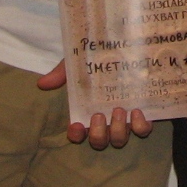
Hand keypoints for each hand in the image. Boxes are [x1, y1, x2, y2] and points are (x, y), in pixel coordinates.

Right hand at [37, 62, 153, 148]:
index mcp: (88, 110)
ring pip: (119, 140)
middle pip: (99, 142)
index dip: (76, 135)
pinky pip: (143, 130)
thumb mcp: (79, 63)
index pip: (78, 134)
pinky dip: (140, 127)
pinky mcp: (144, 113)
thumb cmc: (99, 59)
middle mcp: (106, 119)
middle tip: (99, 116)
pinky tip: (137, 112)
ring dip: (118, 131)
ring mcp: (125, 119)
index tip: (76, 125)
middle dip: (98, 134)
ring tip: (119, 110)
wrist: (127, 44)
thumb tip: (42, 84)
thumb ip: (62, 74)